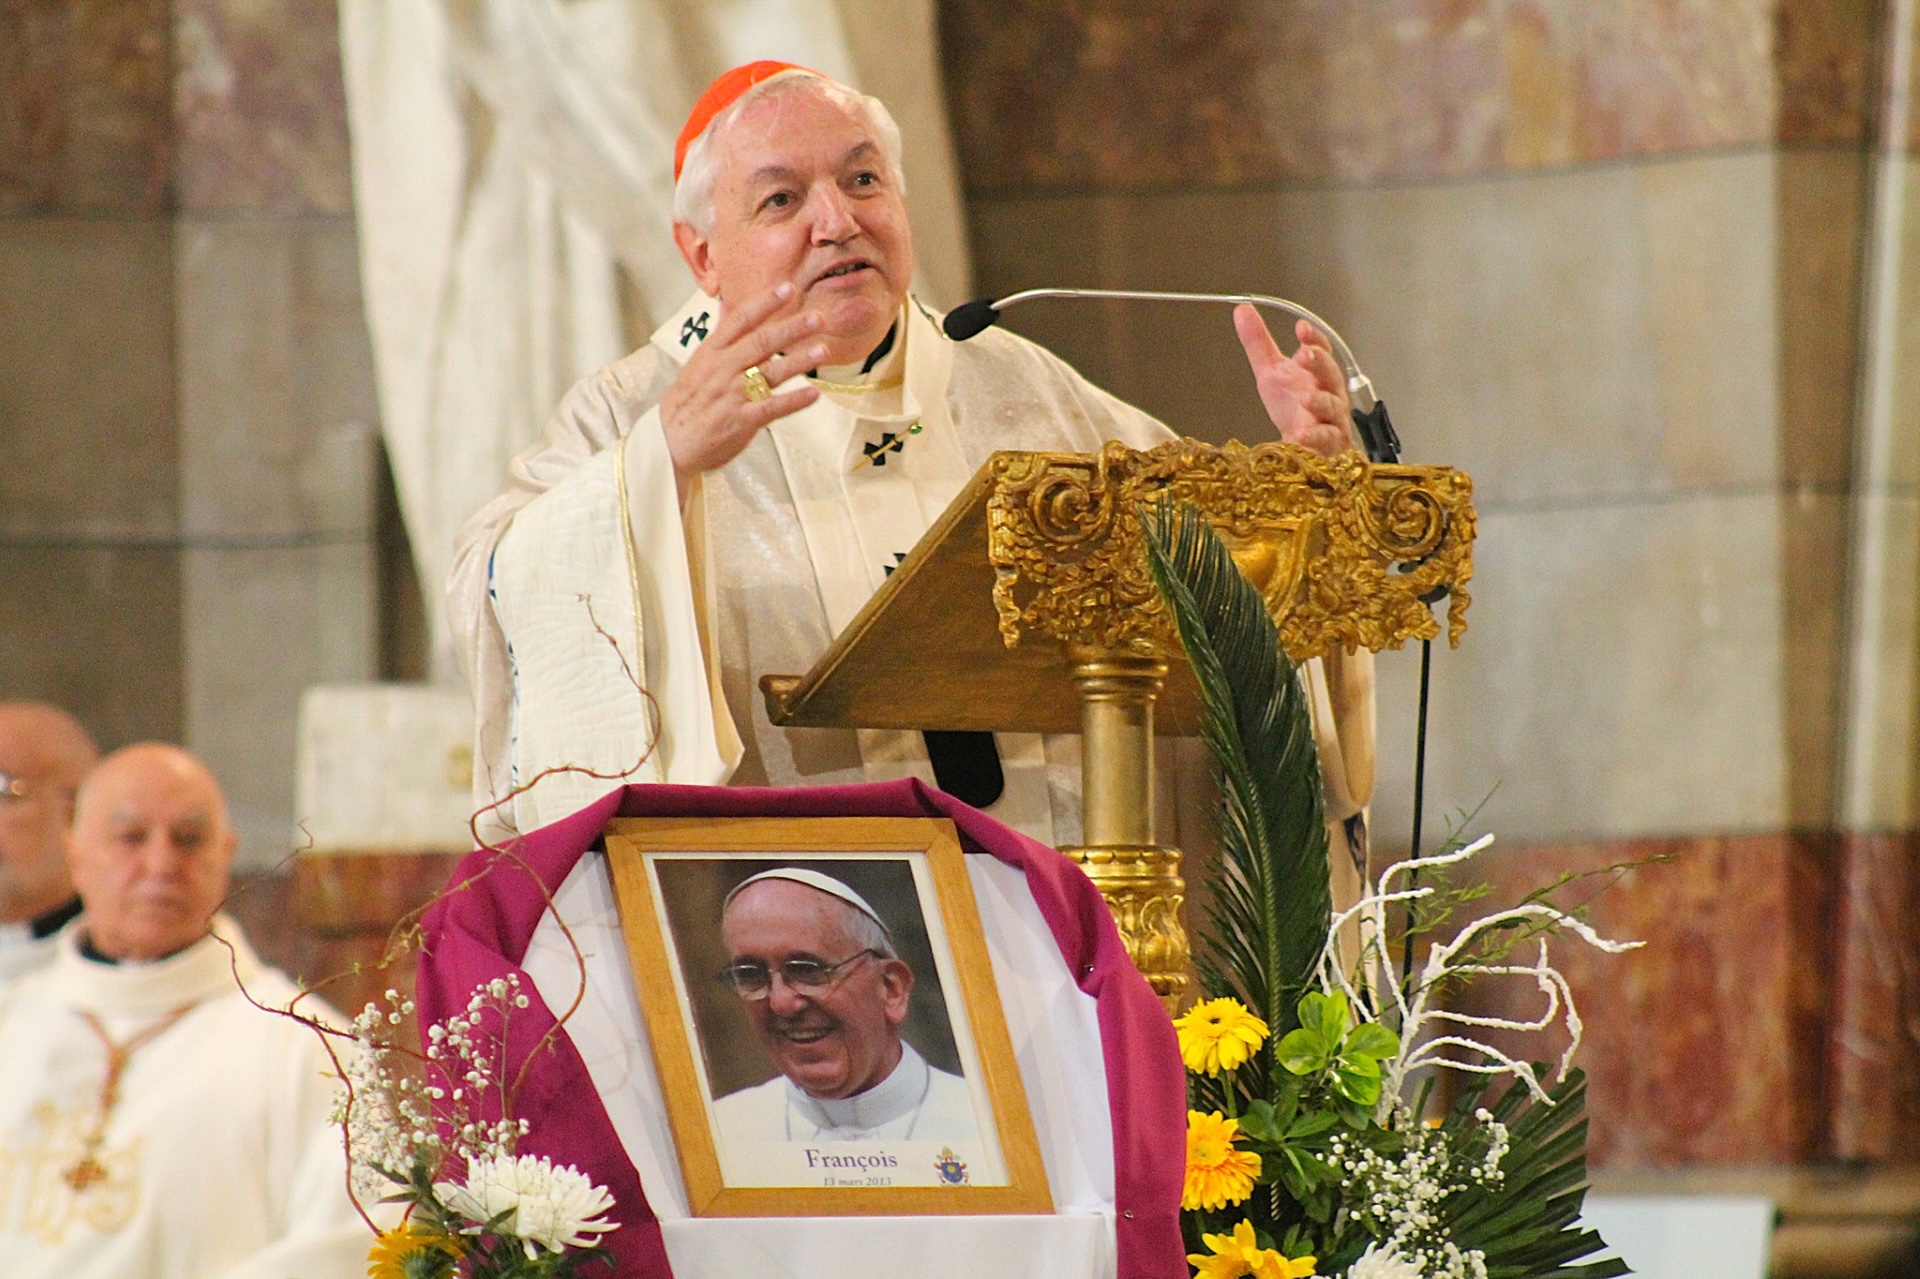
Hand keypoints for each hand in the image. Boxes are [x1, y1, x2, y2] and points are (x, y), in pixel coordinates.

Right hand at [660, 282, 827, 502]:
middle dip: (791, 328)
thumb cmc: (688, 401)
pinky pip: (772, 407)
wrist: (670, 441)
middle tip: (818, 317)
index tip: (788, 288)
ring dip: (799, 361)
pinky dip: (794, 400)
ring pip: (770, 372)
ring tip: (823, 349)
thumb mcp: (699, 363)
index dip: (765, 303)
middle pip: (761, 342)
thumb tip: (730, 308)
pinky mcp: (741, 420)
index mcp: (712, 351)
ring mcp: (733, 394)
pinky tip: (814, 394)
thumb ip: (721, 338)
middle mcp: (723, 369)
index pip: (740, 319)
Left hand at [1233, 305, 1351, 458]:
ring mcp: (1333, 417)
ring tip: (1306, 398)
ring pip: (1332, 406)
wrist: (1300, 445)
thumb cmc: (1292, 406)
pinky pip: (1327, 439)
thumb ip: (1258, 343)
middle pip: (1331, 374)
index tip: (1301, 328)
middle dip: (1320, 363)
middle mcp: (1330, 391)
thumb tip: (1242, 310)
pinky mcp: (1330, 442)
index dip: (1314, 339)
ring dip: (1320, 400)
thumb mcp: (1271, 372)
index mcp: (1317, 372)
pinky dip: (1315, 437)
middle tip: (1305, 355)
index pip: (1322, 350)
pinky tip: (1301, 436)